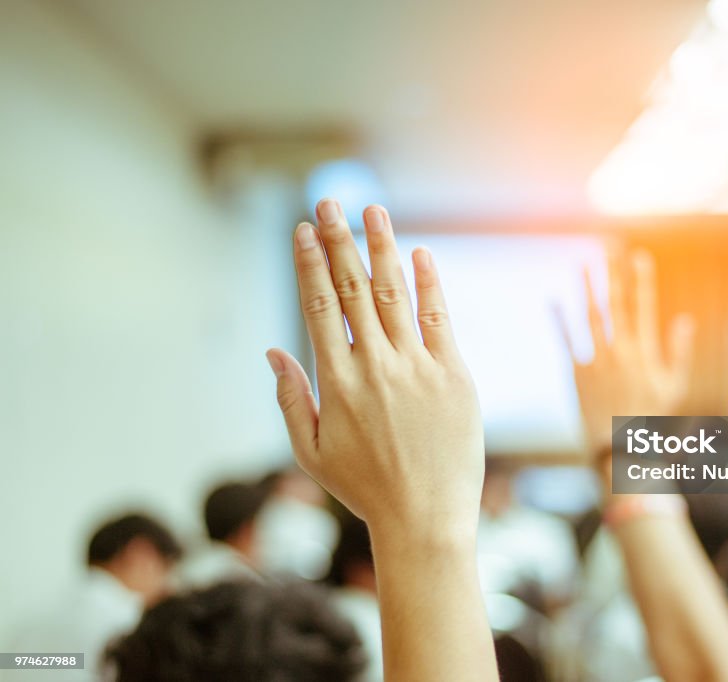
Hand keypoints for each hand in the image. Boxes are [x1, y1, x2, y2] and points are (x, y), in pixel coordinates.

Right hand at [266, 200, 483, 540]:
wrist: (425, 517)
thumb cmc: (366, 488)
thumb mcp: (312, 451)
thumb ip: (290, 398)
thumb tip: (273, 350)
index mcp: (336, 381)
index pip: (318, 306)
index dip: (310, 263)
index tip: (303, 229)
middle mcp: (374, 365)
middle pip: (352, 288)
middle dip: (338, 240)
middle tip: (329, 202)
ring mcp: (417, 366)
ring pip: (394, 293)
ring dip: (382, 248)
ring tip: (372, 211)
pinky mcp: (454, 374)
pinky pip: (440, 319)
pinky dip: (429, 284)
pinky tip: (419, 254)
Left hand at [559, 250, 693, 453]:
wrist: (621, 449)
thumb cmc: (650, 419)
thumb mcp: (673, 386)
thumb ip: (679, 352)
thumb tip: (686, 320)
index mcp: (645, 353)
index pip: (644, 308)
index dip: (642, 281)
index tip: (639, 256)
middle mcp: (622, 353)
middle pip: (617, 305)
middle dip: (614, 274)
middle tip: (610, 246)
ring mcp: (598, 362)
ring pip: (592, 317)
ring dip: (587, 289)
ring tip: (584, 264)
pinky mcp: (577, 375)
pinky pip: (568, 342)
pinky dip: (560, 320)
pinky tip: (554, 299)